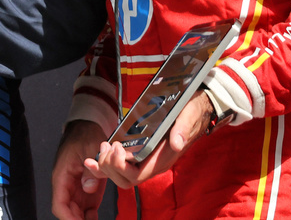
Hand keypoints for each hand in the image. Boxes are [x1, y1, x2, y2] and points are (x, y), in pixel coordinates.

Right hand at [51, 120, 106, 219]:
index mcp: (62, 175)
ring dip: (84, 218)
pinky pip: (85, 207)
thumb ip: (90, 169)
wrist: (88, 126)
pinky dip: (90, 215)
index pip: (59, 204)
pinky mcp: (85, 187)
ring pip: (76, 211)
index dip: (69, 218)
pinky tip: (96, 217)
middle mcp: (67, 184)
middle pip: (68, 210)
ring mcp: (76, 187)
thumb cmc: (84, 134)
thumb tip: (88, 187)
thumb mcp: (90, 147)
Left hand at [84, 90, 213, 189]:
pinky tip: (92, 160)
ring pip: (120, 176)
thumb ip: (183, 130)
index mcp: (162, 159)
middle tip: (107, 145)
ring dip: (106, 164)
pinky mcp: (141, 153)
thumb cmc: (192, 113)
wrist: (198, 111)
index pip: (136, 176)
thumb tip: (176, 143)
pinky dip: (104, 165)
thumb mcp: (188, 116)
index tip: (117, 145)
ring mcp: (146, 161)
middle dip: (110, 166)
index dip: (121, 166)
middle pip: (124, 180)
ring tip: (104, 145)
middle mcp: (153, 164)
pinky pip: (120, 167)